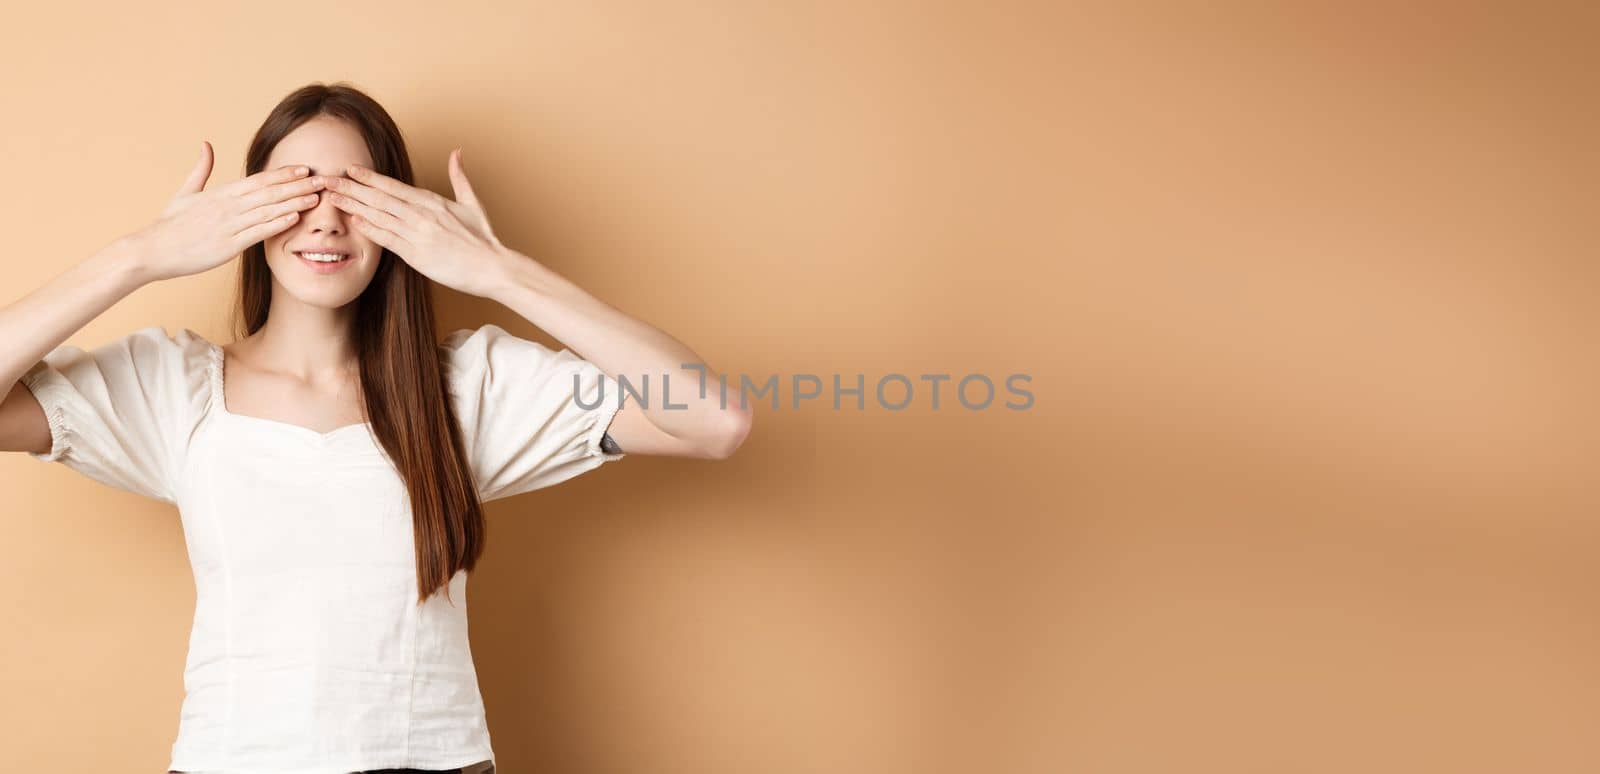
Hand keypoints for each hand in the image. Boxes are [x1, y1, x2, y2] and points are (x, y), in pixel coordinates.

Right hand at [130, 141, 327, 281]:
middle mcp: (227, 207)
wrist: (151, 250)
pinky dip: (277, 224)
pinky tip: (296, 218)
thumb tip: (206, 144)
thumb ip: (201, 169)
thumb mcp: (185, 192)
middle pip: (270, 192)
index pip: (258, 180)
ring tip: (318, 197)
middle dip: (298, 185)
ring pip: (268, 210)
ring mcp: (229, 226)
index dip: (283, 174)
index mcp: (220, 194)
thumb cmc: (169, 224)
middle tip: (323, 179)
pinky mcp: (228, 246)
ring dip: (295, 203)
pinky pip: (258, 232)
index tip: (304, 169)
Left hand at [324, 148, 515, 298]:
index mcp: (433, 201)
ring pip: (378, 215)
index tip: (350, 169)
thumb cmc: (483, 239)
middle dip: (351, 187)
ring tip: (330, 196)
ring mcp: (417, 234)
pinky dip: (369, 228)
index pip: (393, 185)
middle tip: (327, 178)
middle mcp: (421, 214)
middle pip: (379, 197)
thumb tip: (457, 152)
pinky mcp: (416, 255)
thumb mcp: (472, 204)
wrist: (492, 267)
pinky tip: (353, 220)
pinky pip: (387, 238)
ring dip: (352, 204)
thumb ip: (460, 177)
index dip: (369, 176)